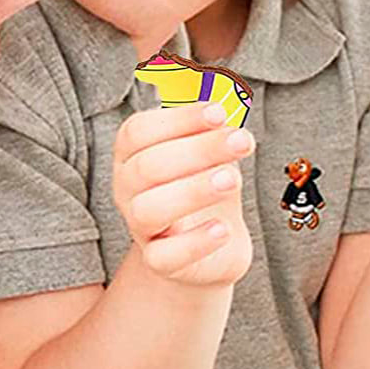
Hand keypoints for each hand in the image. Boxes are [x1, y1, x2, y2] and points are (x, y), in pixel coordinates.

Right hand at [113, 102, 254, 286]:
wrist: (210, 245)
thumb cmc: (206, 186)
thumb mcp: (209, 153)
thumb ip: (212, 130)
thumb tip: (227, 106)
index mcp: (132, 154)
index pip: (138, 131)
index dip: (178, 119)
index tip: (221, 112)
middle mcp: (127, 189)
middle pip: (147, 167)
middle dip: (198, 150)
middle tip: (241, 140)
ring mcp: (140, 228)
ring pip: (149, 210)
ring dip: (193, 191)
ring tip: (233, 179)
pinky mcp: (159, 262)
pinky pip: (165, 256)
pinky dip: (195, 242)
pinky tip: (223, 229)